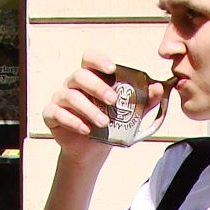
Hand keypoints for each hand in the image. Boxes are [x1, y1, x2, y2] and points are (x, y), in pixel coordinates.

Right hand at [41, 56, 166, 148]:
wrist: (91, 151)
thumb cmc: (107, 126)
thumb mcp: (128, 114)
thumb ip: (142, 101)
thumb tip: (157, 88)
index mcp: (91, 77)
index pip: (89, 58)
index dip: (99, 60)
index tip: (112, 69)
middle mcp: (73, 84)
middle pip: (80, 75)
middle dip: (97, 86)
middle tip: (112, 100)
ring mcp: (60, 98)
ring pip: (70, 96)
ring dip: (89, 109)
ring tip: (104, 123)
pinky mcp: (51, 114)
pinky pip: (56, 112)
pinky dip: (72, 121)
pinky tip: (86, 130)